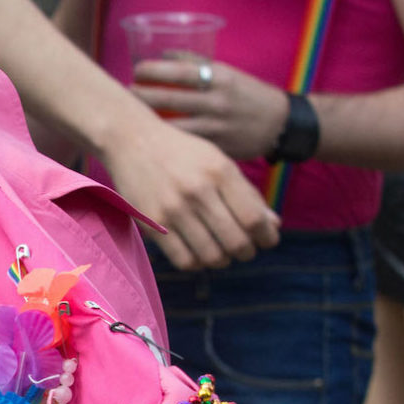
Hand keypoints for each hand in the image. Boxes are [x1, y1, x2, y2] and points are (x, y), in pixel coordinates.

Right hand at [99, 115, 279, 269]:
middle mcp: (197, 191)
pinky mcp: (152, 222)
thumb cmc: (182, 152)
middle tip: (244, 249)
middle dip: (247, 252)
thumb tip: (273, 225)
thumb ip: (247, 193)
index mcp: (219, 172)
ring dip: (223, 260)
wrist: (130, 140)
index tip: (266, 239)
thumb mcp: (219, 162)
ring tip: (221, 252)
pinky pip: (184, 260)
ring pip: (211, 256)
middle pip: (236, 242)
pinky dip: (197, 263)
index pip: (254, 219)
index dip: (266, 236)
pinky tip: (197, 252)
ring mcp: (172, 208)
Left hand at [131, 60, 287, 161]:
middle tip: (126, 92)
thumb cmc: (247, 93)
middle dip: (141, 95)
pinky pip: (184, 143)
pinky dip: (165, 138)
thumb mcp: (227, 73)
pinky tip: (150, 136)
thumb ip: (196, 64)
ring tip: (132, 114)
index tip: (136, 69)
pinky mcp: (215, 147)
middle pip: (168, 98)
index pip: (179, 70)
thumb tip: (161, 54)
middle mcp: (217, 101)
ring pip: (172, 124)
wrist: (281, 125)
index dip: (152, 70)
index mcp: (220, 77)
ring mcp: (216, 126)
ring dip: (148, 119)